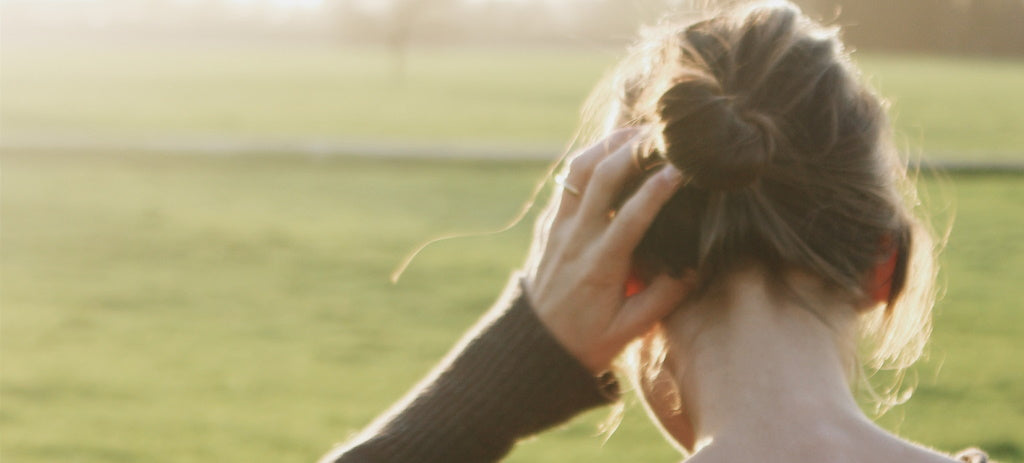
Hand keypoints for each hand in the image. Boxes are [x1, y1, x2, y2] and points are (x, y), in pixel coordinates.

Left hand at [524, 128, 692, 373]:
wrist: (532, 345)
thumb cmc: (585, 340)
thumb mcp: (629, 329)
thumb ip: (665, 297)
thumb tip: (698, 266)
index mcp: (599, 265)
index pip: (630, 216)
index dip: (656, 189)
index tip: (680, 168)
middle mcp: (576, 238)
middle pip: (601, 178)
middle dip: (632, 148)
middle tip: (663, 133)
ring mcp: (558, 227)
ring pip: (579, 170)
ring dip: (608, 145)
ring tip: (638, 131)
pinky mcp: (550, 223)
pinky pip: (568, 181)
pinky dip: (590, 159)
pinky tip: (612, 151)